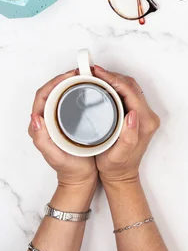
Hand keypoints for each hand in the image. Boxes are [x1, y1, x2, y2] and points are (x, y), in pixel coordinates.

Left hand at [28, 70, 97, 188]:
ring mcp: (59, 119)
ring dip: (72, 82)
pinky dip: (79, 91)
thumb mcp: (55, 155)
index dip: (55, 82)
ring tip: (86, 77)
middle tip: (81, 72)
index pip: (43, 95)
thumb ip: (42, 139)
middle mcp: (48, 119)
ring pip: (62, 94)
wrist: (81, 178)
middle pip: (52, 91)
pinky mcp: (70, 120)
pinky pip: (71, 100)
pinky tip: (90, 89)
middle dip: (65, 78)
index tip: (70, 76)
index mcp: (41, 125)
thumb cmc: (69, 168)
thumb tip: (35, 117)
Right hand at [93, 66, 159, 184]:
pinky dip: (117, 87)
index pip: (130, 92)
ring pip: (131, 88)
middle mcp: (148, 117)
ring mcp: (145, 116)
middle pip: (131, 87)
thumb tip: (132, 114)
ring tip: (97, 76)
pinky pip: (129, 94)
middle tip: (93, 71)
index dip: (113, 79)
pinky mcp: (140, 116)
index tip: (97, 72)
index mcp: (144, 123)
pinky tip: (104, 86)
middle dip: (112, 76)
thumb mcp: (117, 156)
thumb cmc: (115, 167)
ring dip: (115, 80)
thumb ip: (127, 137)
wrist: (121, 176)